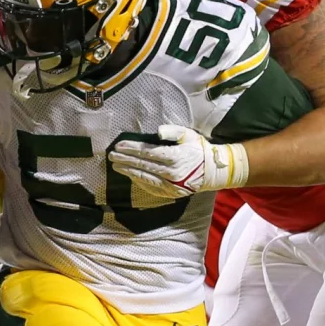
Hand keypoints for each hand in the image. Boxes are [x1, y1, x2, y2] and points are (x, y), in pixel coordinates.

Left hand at [108, 125, 248, 197]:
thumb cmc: (198, 149)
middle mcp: (172, 173)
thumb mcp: (189, 135)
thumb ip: (173, 132)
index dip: (132, 149)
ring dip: (128, 171)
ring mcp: (170, 185)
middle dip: (125, 159)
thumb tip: (156, 132)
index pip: (148, 153)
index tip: (119, 145)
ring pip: (144, 178)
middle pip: (143, 165)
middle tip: (111, 155)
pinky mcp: (170, 193)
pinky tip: (129, 174)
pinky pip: (150, 187)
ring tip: (116, 165)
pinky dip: (138, 180)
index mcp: (176, 157)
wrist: (212, 172)